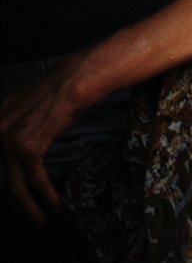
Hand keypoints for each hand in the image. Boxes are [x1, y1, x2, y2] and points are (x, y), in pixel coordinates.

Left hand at [1, 53, 85, 224]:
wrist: (73, 82)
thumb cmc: (58, 90)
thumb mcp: (24, 106)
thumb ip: (13, 125)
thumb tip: (18, 147)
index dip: (2, 187)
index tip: (12, 201)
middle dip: (12, 203)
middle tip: (26, 214)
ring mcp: (7, 141)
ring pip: (13, 187)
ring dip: (28, 208)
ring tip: (39, 220)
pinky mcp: (27, 148)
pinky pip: (34, 181)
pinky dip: (45, 197)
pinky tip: (54, 206)